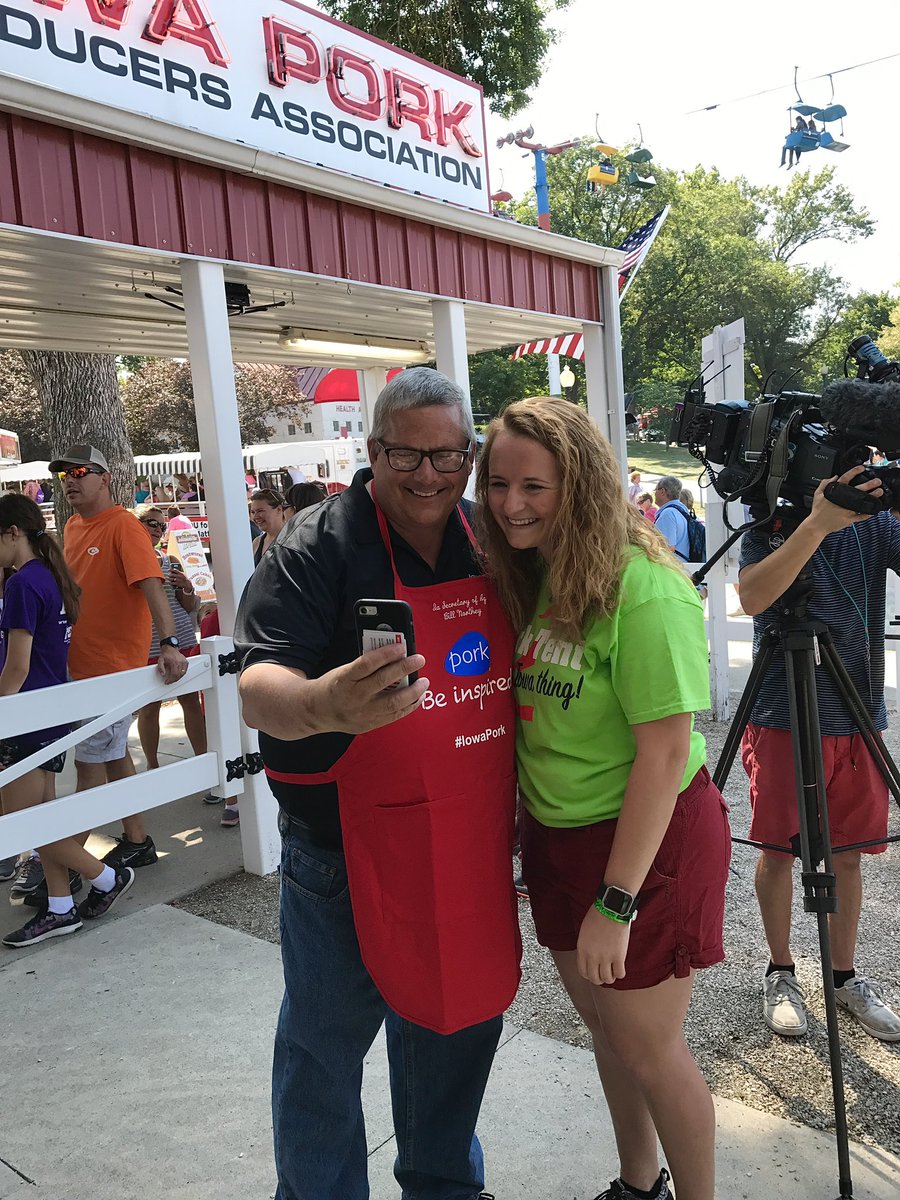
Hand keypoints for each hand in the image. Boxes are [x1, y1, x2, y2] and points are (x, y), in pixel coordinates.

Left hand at [157, 643, 187, 684]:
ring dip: (178, 678)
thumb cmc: (166, 654)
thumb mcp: (160, 660)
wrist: (170, 648)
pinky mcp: (186, 662)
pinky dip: (182, 674)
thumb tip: (163, 674)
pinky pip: (185, 670)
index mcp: (174, 662)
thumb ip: (160, 668)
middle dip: (174, 680)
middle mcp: (180, 662)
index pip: (174, 674)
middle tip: (170, 681)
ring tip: (173, 679)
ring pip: (183, 673)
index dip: (171, 680)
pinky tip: (178, 674)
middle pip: (179, 675)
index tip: (167, 682)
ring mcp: (183, 662)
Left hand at [168, 566, 192, 593]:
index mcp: (180, 573)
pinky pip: (172, 583)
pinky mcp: (177, 583)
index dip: (170, 569)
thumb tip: (172, 571)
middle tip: (168, 575)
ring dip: (168, 578)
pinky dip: (170, 582)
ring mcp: (178, 580)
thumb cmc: (184, 578)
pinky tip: (169, 582)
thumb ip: (178, 572)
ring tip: (167, 578)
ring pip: (171, 579)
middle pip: (171, 574)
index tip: (168, 570)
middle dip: (169, 575)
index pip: (174, 570)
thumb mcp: (183, 574)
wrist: (187, 584)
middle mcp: (179, 576)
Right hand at [312, 642, 427, 734]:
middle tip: (419, 659)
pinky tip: (418, 698)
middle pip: (383, 681)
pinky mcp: (369, 724)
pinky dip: (409, 706)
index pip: (367, 663)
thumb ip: (366, 665)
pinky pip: (394, 716)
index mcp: (345, 678)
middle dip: (405, 669)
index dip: (386, 654)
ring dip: (413, 692)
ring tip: (424, 682)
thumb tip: (394, 655)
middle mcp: (354, 696)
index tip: (401, 647)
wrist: (317, 711)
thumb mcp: (344, 670)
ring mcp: (362, 713)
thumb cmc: (334, 685)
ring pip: (393, 703)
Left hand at [576, 905, 631, 985]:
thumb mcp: (584, 932)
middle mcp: (592, 956)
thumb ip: (586, 946)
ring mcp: (606, 957)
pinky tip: (620, 968)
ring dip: (610, 978)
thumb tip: (589, 956)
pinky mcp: (619, 956)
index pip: (583, 972)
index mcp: (582, 949)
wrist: (611, 908)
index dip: (588, 975)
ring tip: (612, 972)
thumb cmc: (598, 915)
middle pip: (594, 978)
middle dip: (599, 979)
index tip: (593, 973)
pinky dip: (620, 973)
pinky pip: (620, 973)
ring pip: (607, 979)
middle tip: (603, 974)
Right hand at [808, 465, 882, 535]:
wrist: (816, 525)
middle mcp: (843, 500)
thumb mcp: (817, 494)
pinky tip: (874, 509)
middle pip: (858, 490)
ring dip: (871, 497)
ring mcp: (847, 510)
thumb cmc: (817, 511)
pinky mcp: (849, 519)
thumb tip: (835, 476)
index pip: (845, 479)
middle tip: (876, 481)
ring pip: (862, 502)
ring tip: (878, 493)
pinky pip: (861, 516)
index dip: (854, 472)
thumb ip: (824, 483)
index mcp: (835, 493)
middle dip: (869, 484)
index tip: (861, 468)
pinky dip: (868, 513)